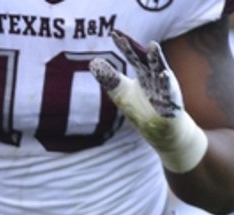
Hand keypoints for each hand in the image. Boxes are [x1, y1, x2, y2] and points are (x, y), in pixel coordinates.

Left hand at [90, 28, 207, 172]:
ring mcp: (164, 89)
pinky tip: (162, 75)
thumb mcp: (121, 92)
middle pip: (145, 60)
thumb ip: (110, 77)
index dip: (124, 45)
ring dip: (156, 60)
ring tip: (152, 47)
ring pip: (159, 71)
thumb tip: (93, 62)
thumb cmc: (141, 109)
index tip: (114, 34)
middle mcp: (155, 77)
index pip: (133, 56)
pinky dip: (165, 84)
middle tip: (127, 39)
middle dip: (138, 49)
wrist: (161, 131)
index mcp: (144, 73)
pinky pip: (168, 92)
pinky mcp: (171, 103)